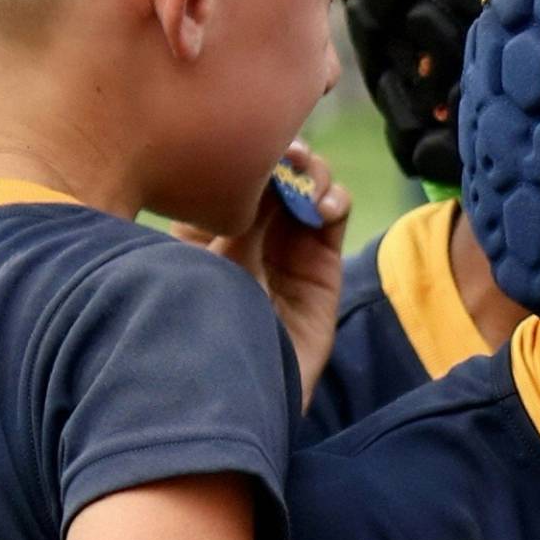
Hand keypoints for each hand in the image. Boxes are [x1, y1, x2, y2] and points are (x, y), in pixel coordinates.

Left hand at [175, 141, 350, 398]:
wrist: (244, 394)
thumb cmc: (207, 329)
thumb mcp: (214, 263)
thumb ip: (245, 212)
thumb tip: (274, 168)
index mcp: (204, 232)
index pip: (228, 175)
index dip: (243, 155)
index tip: (247, 145)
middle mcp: (247, 237)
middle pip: (272, 175)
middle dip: (283, 157)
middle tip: (287, 155)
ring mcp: (286, 251)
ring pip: (307, 187)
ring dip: (313, 173)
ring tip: (308, 180)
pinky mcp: (320, 268)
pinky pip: (334, 216)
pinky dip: (335, 199)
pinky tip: (324, 207)